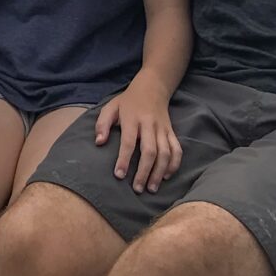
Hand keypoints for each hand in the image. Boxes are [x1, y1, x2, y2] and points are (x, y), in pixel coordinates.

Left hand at [95, 75, 181, 191]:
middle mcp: (150, 124)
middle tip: (138, 189)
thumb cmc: (128, 101)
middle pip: (150, 151)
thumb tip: (99, 142)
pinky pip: (177, 149)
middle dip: (144, 171)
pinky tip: (167, 176)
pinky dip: (174, 164)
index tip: (119, 175)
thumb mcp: (111, 107)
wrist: (152, 87)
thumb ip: (102, 124)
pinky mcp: (171, 131)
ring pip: (165, 152)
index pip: (129, 142)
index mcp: (133, 119)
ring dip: (159, 172)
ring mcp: (163, 128)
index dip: (124, 159)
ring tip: (151, 188)